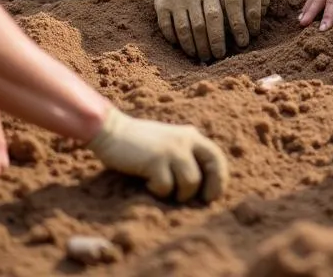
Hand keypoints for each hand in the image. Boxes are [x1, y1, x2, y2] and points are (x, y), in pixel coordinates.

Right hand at [87, 106, 228, 202]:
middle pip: (212, 167)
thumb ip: (184, 155)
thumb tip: (199, 186)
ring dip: (179, 194)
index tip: (212, 196)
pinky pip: (166, 187)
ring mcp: (171, 150)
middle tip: (200, 201)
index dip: (220, 178)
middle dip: (210, 188)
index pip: (217, 157)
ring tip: (165, 189)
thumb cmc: (139, 143)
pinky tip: (147, 183)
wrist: (112, 131)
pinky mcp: (155, 160)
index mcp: (191, 135)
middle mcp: (186, 140)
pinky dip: (158, 191)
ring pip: (190, 182)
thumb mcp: (168, 142)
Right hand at [154, 0, 226, 61]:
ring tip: (197, 55)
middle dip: (205, 45)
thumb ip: (221, 9)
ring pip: (183, 29)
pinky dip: (174, 39)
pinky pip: (167, 28)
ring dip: (190, 46)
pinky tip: (181, 46)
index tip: (221, 53)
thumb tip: (234, 37)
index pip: (215, 17)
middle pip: (199, 26)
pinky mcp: (161, 5)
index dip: (218, 37)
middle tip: (209, 57)